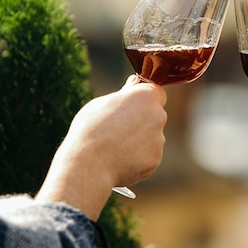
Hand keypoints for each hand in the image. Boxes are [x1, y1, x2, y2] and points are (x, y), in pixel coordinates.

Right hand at [35, 75, 166, 219]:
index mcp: (146, 96)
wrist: (88, 164)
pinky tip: (119, 160)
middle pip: (155, 115)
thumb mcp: (102, 103)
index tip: (132, 105)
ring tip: (115, 147)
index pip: (156, 92)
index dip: (145, 99)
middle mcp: (158, 116)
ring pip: (151, 137)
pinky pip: (148, 156)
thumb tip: (134, 83)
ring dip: (139, 140)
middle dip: (142, 120)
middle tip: (118, 128)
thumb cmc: (90, 129)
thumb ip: (124, 94)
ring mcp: (159, 139)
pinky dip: (137, 158)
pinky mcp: (155, 159)